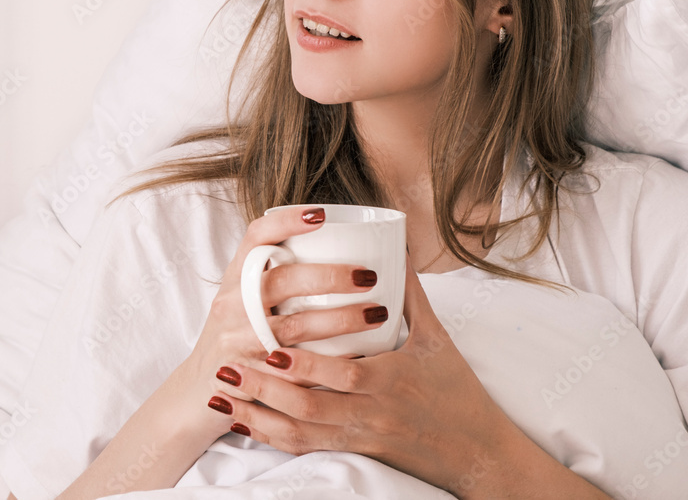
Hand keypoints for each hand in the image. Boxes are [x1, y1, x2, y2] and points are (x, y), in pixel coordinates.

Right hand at [179, 206, 387, 439]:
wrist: (197, 393)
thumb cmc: (234, 338)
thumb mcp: (243, 301)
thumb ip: (278, 278)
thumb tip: (340, 248)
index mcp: (235, 278)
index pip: (255, 237)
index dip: (286, 222)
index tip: (322, 214)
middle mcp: (231, 304)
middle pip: (281, 280)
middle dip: (329, 275)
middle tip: (368, 276)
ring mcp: (237, 341)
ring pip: (294, 327)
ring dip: (340, 320)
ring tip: (377, 313)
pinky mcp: (248, 376)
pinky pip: (296, 370)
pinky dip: (331, 363)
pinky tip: (361, 357)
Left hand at [206, 253, 604, 497]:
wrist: (477, 453)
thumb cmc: (457, 391)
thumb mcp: (438, 339)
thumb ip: (411, 294)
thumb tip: (395, 246)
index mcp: (391, 381)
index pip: (343, 375)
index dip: (305, 365)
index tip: (271, 347)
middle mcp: (370, 413)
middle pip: (308, 407)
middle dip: (263, 389)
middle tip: (226, 367)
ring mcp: (359, 436)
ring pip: (299, 432)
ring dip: (257, 414)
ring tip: (222, 395)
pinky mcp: (354, 450)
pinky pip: (305, 448)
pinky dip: (271, 436)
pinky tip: (244, 422)